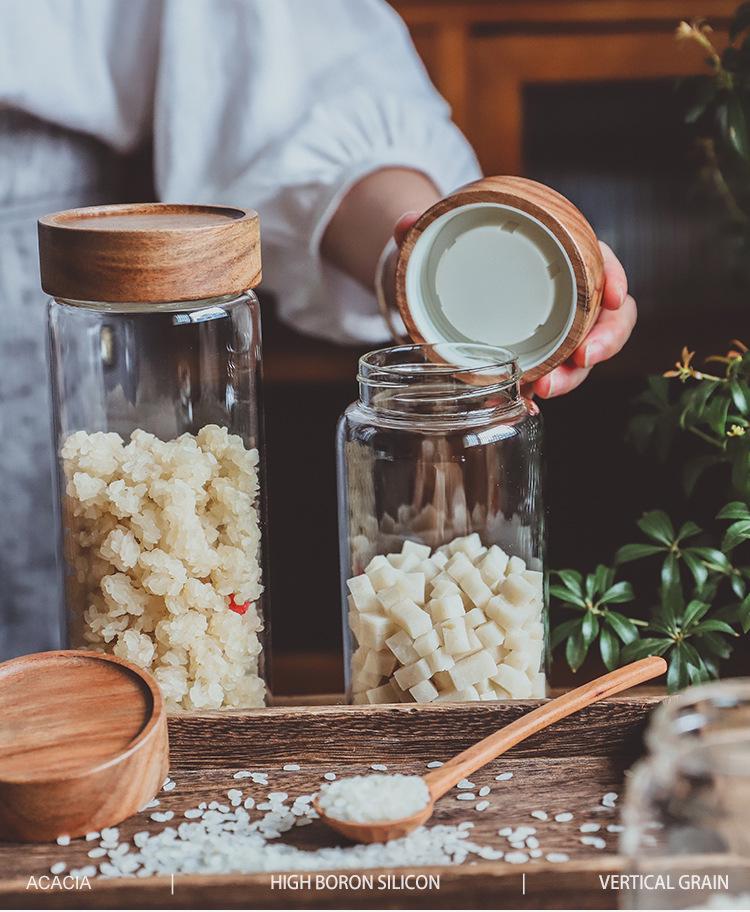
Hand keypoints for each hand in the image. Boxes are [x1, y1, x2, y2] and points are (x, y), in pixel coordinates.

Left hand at [395, 214, 635, 397]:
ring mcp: (556, 329)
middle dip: (604, 342)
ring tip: (545, 390)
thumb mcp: (443, 236)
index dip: (615, 278)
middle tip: (581, 359)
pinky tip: (529, 408)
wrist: (445, 281)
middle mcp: (568, 295)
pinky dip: (541, 396)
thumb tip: (404, 222)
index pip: (604, 262)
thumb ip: (424, 226)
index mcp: (561, 255)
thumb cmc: (462, 252)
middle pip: (607, 318)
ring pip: (583, 355)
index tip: (614, 296)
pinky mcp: (537, 356)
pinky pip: (550, 376)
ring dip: (572, 377)